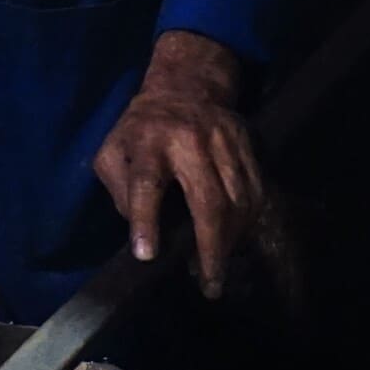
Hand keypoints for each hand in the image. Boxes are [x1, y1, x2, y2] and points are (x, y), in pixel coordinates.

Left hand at [92, 30, 259, 299]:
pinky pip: (255, 190)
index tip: (147, 255)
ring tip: (219, 268)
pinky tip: (238, 240)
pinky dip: (249, 221)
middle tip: (209, 284)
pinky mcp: (247, 144)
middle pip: (207, 200)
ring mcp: (223, 141)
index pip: (146, 183)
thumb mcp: (113, 149)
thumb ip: (118, 187)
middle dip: (210, 247)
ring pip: (237, 200)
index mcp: (148, 141)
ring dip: (232, 241)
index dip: (145, 219)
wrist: (185, 84)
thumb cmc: (140, 128)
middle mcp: (189, 141)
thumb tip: (137, 227)